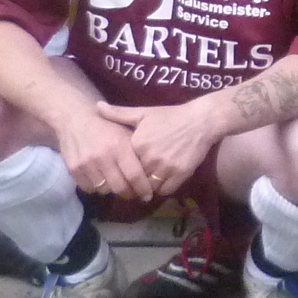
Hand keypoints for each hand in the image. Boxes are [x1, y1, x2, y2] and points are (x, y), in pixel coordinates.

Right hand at [53, 103, 152, 201]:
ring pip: (104, 190)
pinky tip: (102, 180)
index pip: (134, 175)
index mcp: (119, 145)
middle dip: (129, 194)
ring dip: (112, 190)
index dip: (143, 189)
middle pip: (119, 188)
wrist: (75, 119)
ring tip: (117, 185)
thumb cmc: (106, 125)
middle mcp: (102, 156)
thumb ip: (138, 148)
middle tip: (134, 193)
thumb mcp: (126, 130)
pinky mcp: (74, 169)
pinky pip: (89, 189)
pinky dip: (97, 188)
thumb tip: (153, 169)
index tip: (148, 195)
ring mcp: (86, 164)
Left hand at [93, 99, 220, 198]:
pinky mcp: (181, 174)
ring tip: (147, 184)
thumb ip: (119, 113)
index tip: (124, 171)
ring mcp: (166, 166)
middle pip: (135, 179)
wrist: (200, 120)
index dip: (123, 170)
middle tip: (134, 183)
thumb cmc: (170, 116)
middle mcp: (150, 157)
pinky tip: (163, 181)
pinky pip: (166, 190)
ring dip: (148, 187)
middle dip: (134, 182)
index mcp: (138, 144)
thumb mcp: (143, 112)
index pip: (123, 166)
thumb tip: (97, 107)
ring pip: (150, 187)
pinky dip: (163, 189)